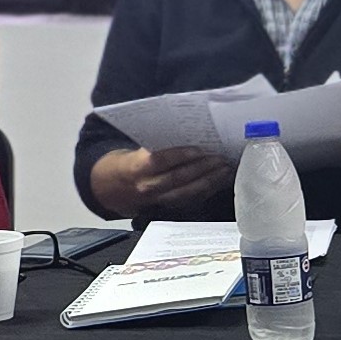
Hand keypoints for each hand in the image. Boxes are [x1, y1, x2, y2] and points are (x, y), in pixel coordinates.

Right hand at [89, 145, 229, 217]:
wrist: (114, 188)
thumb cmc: (131, 161)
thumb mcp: (136, 150)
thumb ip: (156, 145)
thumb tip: (187, 131)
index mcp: (137, 167)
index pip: (160, 161)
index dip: (181, 155)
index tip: (200, 149)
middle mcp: (148, 186)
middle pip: (178, 178)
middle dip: (203, 169)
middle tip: (221, 158)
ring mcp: (159, 199)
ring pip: (188, 193)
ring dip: (210, 181)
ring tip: (226, 169)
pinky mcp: (168, 207)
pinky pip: (191, 201)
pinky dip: (208, 191)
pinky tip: (221, 181)